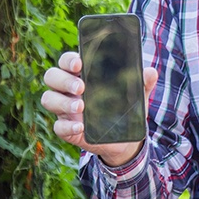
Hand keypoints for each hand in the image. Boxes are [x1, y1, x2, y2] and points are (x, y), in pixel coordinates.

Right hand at [41, 51, 157, 165]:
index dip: (69, 59)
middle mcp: (68, 89)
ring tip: (81, 107)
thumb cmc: (124, 107)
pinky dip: (67, 126)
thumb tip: (150, 72)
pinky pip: (58, 127)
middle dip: (64, 79)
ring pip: (48, 99)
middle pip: (52, 76)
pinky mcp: (67, 129)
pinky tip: (81, 126)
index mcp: (81, 74)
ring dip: (62, 102)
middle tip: (81, 87)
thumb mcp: (136, 94)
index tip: (80, 63)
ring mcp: (64, 109)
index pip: (67, 61)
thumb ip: (142, 82)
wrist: (124, 138)